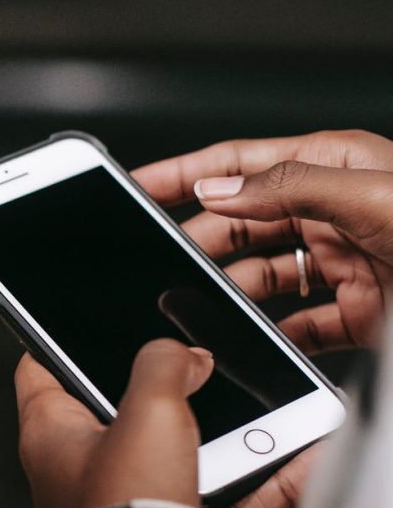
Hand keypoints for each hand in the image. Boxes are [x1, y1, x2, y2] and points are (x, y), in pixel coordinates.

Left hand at [15, 340, 318, 507]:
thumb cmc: (124, 506)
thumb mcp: (149, 411)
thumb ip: (163, 366)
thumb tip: (185, 357)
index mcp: (49, 434)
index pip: (38, 370)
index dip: (56, 340)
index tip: (80, 325)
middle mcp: (75, 472)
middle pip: (112, 412)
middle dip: (156, 390)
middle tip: (192, 366)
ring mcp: (119, 507)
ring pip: (171, 458)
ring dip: (215, 438)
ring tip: (256, 412)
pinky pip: (213, 504)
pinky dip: (252, 487)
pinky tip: (293, 465)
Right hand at [133, 129, 392, 354]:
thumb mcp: (370, 193)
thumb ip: (290, 187)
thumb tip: (217, 191)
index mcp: (330, 166)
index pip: (237, 165)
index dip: (183, 174)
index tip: (138, 188)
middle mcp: (331, 210)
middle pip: (239, 225)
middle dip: (198, 244)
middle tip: (165, 264)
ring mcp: (343, 261)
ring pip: (261, 278)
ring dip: (231, 295)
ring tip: (204, 307)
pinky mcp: (357, 309)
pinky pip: (300, 326)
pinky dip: (273, 337)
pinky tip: (255, 341)